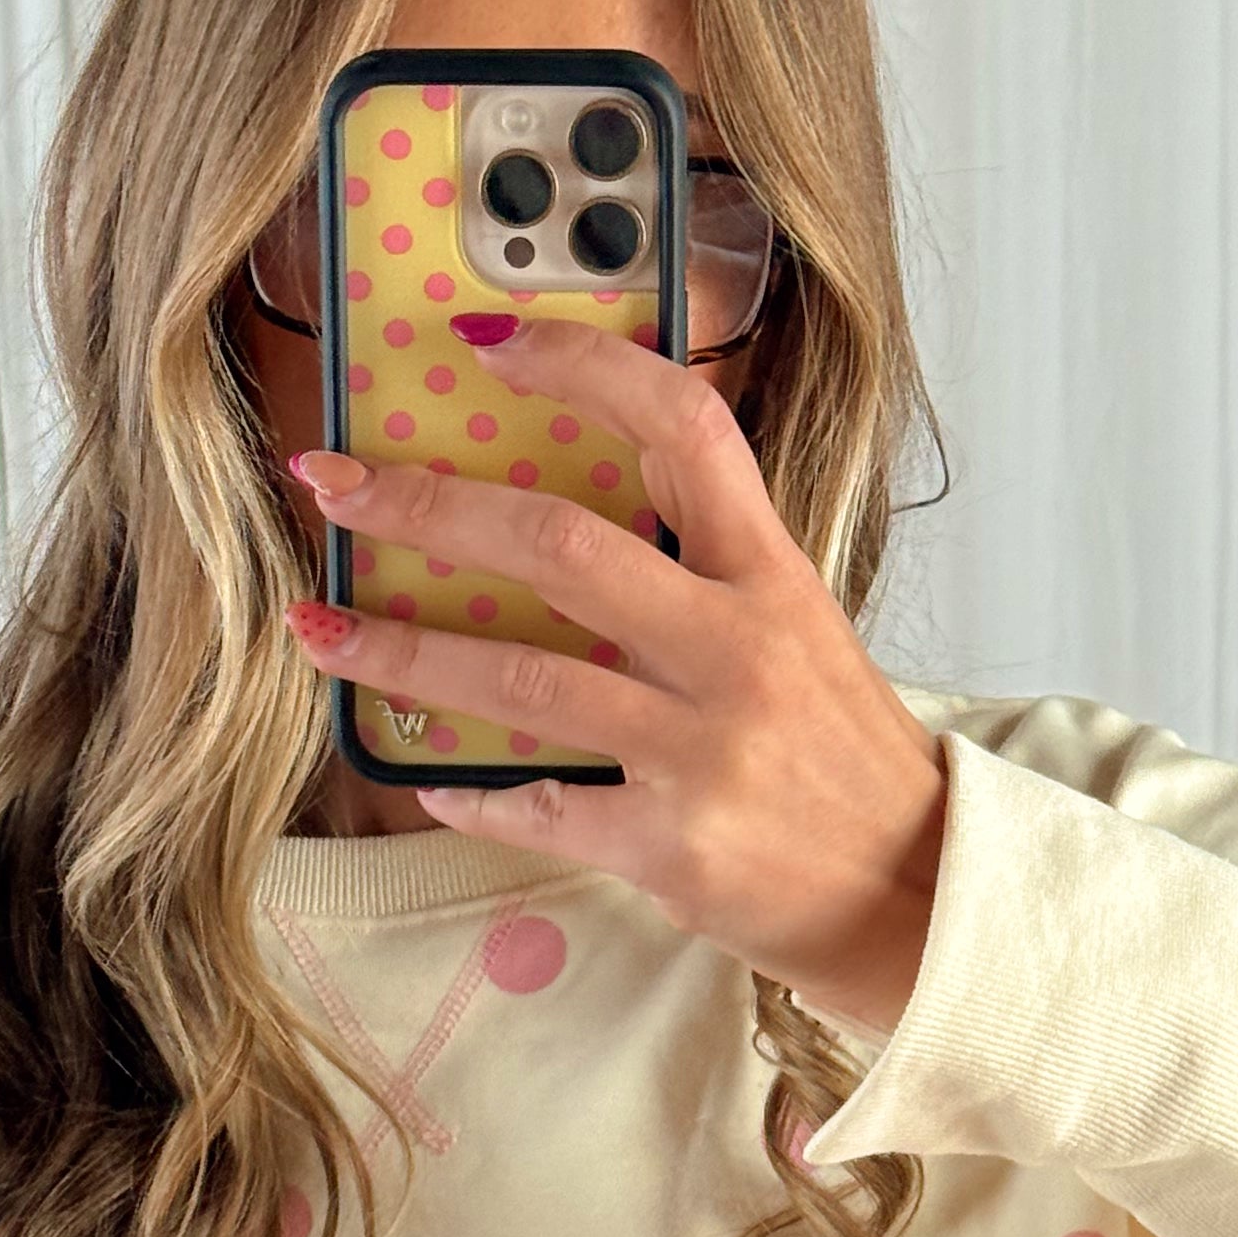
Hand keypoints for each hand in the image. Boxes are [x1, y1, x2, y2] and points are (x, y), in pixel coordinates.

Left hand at [279, 319, 947, 1040]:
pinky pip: (537, 805)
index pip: (683, 425)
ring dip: (399, 651)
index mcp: (773, 576)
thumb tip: (596, 479)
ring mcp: (702, 752)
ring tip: (317, 630)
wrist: (919, 894)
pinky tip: (422, 776)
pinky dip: (468, 790)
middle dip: (425, 507)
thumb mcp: (801, 631)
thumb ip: (709, 557)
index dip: (583, 366)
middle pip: (558, 545)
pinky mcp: (671, 847)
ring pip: (520, 681)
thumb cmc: (843, 760)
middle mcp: (737, 651)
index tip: (488, 342)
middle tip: (333, 487)